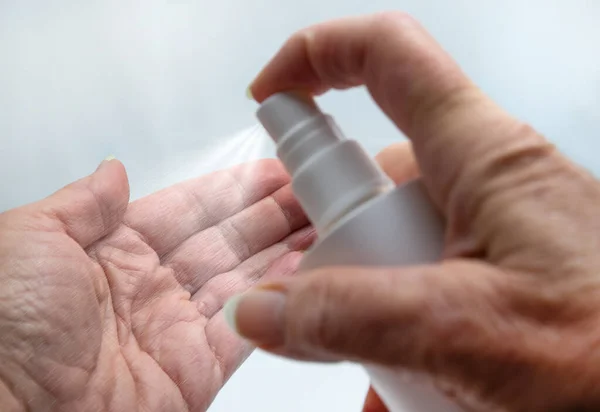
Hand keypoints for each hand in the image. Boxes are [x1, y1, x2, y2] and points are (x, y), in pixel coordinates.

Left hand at [0, 158, 313, 410]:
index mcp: (111, 253)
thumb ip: (82, 205)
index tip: (269, 171)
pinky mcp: (195, 370)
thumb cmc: (2, 328)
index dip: (231, 190)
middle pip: (224, 241)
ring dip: (283, 248)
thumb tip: (113, 172)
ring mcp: (175, 329)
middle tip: (310, 190)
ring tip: (321, 218)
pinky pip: (247, 324)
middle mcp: (148, 289)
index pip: (187, 210)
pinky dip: (278, 294)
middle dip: (269, 214)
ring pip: (243, 278)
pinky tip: (305, 265)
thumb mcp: (30, 240)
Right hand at [229, 12, 599, 411]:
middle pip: (375, 173)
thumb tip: (261, 309)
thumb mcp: (464, 331)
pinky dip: (401, 326)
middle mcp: (486, 180)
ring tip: (387, 365)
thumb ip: (351, 317)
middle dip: (336, 236)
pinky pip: (426, 278)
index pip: (388, 56)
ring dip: (368, 299)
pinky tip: (406, 382)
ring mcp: (492, 229)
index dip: (317, 56)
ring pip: (394, 238)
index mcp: (484, 156)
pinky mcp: (500, 271)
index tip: (269, 98)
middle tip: (328, 306)